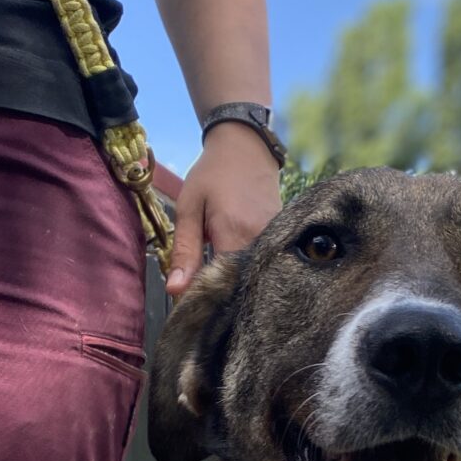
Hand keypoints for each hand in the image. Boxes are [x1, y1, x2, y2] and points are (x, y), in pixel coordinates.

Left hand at [166, 122, 280, 294]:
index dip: (211, 301)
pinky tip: (242, 276)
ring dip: (242, 287)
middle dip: (228, 299)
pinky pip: (268, 264)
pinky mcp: (284, 237)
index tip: (198, 313)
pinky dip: (254, 272)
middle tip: (211, 309)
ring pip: (259, 276)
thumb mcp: (189, 208)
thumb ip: (184, 252)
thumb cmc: (211, 174)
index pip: (225, 284)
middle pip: (246, 285)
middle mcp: (262, 240)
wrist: (246, 147)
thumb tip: (176, 292)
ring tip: (225, 294)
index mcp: (235, 233)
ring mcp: (278, 239)